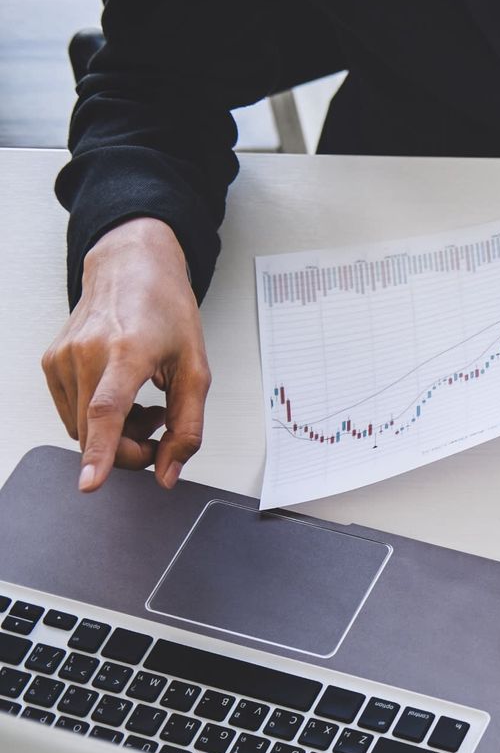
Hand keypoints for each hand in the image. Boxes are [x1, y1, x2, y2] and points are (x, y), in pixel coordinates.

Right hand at [40, 217, 209, 491]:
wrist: (131, 269)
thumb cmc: (167, 311)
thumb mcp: (197, 369)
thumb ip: (188, 426)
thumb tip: (169, 472)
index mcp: (127, 352)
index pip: (107, 411)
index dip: (101, 451)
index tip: (91, 482)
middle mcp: (86, 353)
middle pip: (96, 432)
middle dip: (130, 449)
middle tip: (159, 426)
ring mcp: (62, 357)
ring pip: (81, 429)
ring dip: (115, 433)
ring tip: (143, 404)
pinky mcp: (50, 362)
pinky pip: (71, 414)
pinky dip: (97, 419)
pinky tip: (121, 395)